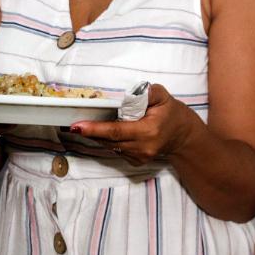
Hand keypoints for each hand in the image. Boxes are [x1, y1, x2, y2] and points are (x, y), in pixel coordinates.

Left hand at [67, 84, 195, 165]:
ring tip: (85, 125)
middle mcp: (143, 148)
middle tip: (73, 124)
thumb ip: (147, 93)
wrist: (182, 135)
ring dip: (97, 136)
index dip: (95, 129)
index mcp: (148, 131)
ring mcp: (139, 157)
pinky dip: (108, 141)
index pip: (116, 131)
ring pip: (110, 146)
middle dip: (90, 132)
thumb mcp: (163, 96)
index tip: (77, 125)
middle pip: (109, 141)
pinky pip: (116, 150)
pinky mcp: (136, 161)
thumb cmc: (170, 112)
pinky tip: (104, 132)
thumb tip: (130, 93)